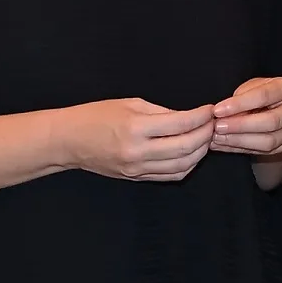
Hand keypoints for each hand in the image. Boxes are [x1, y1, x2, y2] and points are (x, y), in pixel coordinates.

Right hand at [62, 97, 215, 181]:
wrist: (69, 141)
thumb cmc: (97, 115)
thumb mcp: (130, 103)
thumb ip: (162, 112)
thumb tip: (188, 117)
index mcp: (136, 127)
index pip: (180, 123)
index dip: (200, 116)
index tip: (209, 109)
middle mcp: (138, 151)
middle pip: (186, 147)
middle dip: (206, 134)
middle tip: (212, 122)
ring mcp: (137, 168)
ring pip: (182, 165)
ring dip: (200, 151)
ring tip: (205, 137)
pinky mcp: (136, 178)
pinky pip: (170, 176)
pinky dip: (186, 165)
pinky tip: (191, 153)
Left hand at [211, 77, 281, 155]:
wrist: (277, 108)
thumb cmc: (261, 93)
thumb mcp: (253, 86)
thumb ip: (242, 96)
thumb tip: (223, 113)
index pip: (264, 96)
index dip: (240, 104)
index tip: (218, 110)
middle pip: (271, 122)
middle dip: (241, 125)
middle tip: (218, 126)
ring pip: (268, 141)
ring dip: (240, 140)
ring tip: (218, 137)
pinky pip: (262, 152)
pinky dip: (239, 149)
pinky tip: (223, 145)